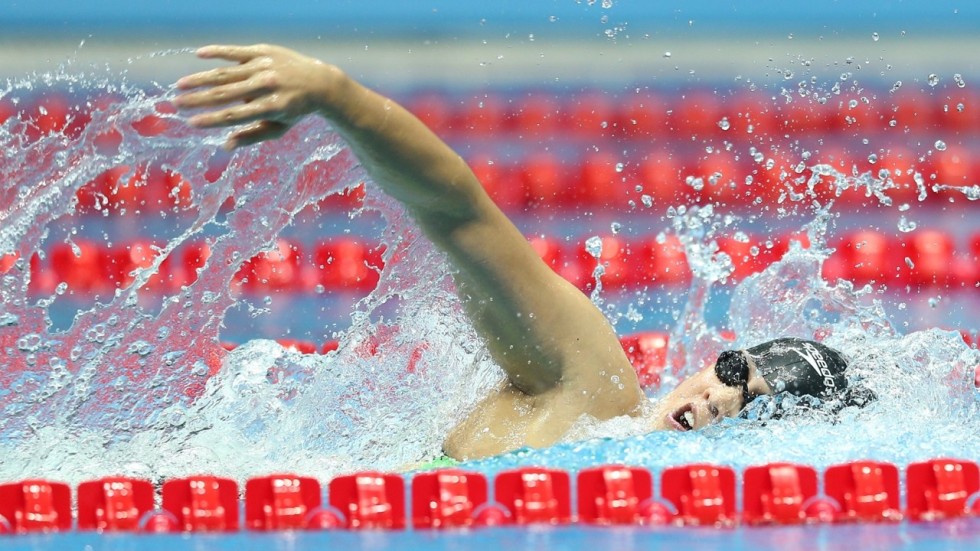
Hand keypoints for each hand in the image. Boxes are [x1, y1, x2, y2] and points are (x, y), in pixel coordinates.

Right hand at [174, 44, 343, 149]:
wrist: (319, 82)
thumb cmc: (295, 110)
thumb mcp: (278, 128)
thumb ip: (252, 136)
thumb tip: (225, 146)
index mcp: (271, 107)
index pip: (234, 116)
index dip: (212, 120)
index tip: (191, 122)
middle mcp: (267, 86)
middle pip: (225, 94)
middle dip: (198, 100)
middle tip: (175, 103)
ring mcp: (264, 66)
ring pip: (226, 73)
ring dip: (200, 79)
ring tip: (180, 85)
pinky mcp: (263, 51)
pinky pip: (235, 51)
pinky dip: (217, 52)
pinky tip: (198, 55)